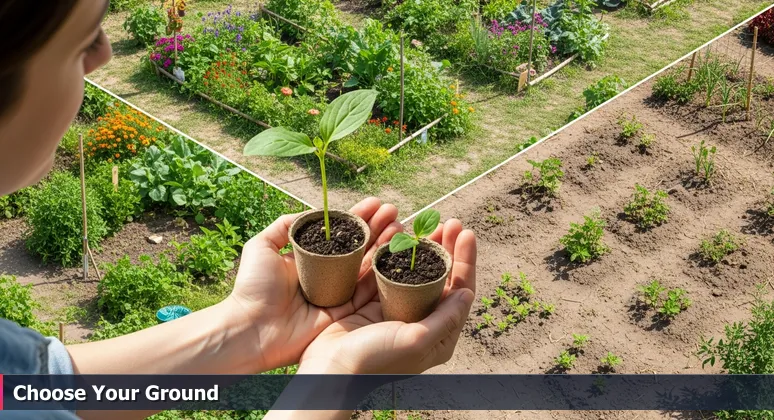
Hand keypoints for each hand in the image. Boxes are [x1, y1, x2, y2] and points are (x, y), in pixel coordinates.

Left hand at [225, 198, 402, 372]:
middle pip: (359, 247)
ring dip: (385, 245)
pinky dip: (383, 273)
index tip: (374, 203)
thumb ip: (284, 226)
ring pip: (368, 266)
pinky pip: (368, 292)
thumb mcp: (261, 246)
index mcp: (311, 259)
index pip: (340, 233)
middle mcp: (327, 274)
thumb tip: (312, 212)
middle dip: (377, 227)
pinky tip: (394, 254)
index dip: (357, 217)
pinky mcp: (345, 314)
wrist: (251, 327)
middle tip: (393, 211)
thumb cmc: (253, 287)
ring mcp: (337, 294)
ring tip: (399, 225)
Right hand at [296, 219, 476, 374]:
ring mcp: (396, 309)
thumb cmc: (376, 362)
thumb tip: (468, 293)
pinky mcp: (373, 300)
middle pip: (441, 276)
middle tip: (446, 222)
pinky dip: (394, 251)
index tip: (465, 233)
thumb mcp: (417, 341)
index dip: (465, 260)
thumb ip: (445, 319)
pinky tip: (397, 233)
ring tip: (424, 223)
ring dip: (422, 245)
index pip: (460, 290)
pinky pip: (388, 269)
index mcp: (438, 334)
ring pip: (415, 269)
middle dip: (446, 247)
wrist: (329, 370)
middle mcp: (420, 320)